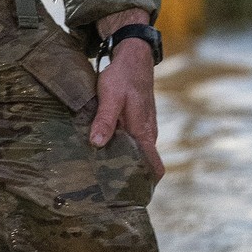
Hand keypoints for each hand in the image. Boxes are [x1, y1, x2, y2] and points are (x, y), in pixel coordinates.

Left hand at [90, 8, 162, 180]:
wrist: (133, 56)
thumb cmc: (122, 76)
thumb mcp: (110, 97)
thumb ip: (104, 120)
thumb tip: (96, 144)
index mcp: (143, 132)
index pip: (154, 167)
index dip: (146, 183)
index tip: (130, 195)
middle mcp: (148, 133)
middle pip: (144, 164)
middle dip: (129, 175)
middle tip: (105, 187)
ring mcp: (144, 127)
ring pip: (138, 152)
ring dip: (124, 161)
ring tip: (101, 172)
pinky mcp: (138, 121)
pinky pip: (133, 141)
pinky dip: (122, 148)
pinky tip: (104, 149)